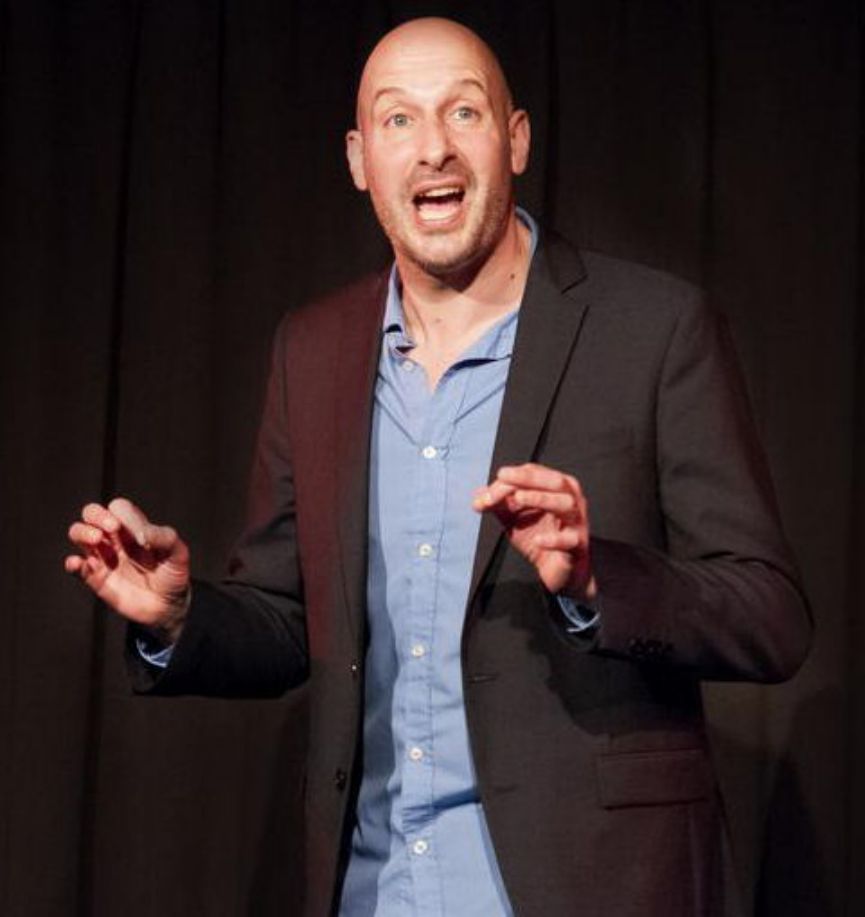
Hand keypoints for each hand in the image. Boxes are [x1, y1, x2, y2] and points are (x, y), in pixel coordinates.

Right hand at [65, 497, 189, 643]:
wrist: (168, 605)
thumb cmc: (173, 573)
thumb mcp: (177, 552)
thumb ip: (162, 538)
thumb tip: (139, 535)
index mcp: (134, 528)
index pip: (118, 508)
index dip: (120, 513)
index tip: (130, 529)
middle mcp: (115, 539)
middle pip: (92, 514)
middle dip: (95, 515)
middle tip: (110, 529)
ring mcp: (103, 557)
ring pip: (78, 534)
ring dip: (82, 532)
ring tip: (96, 540)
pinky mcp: (95, 578)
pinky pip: (76, 566)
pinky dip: (72, 563)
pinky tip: (79, 564)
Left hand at [473, 463, 596, 601]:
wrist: (556, 570)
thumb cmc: (539, 535)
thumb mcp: (513, 517)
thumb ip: (498, 504)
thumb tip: (477, 496)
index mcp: (556, 488)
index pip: (535, 473)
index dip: (510, 479)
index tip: (486, 496)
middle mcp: (572, 500)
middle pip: (554, 481)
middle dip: (526, 479)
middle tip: (501, 482)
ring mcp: (577, 522)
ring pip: (566, 504)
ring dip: (541, 499)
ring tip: (517, 499)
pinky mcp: (577, 546)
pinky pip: (569, 540)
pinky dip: (554, 539)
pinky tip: (538, 540)